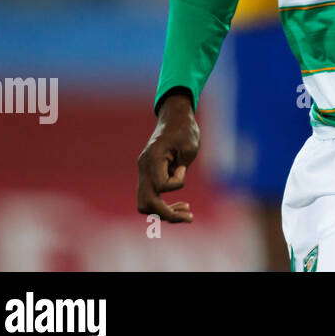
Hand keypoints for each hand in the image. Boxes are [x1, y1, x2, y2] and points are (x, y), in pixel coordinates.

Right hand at [136, 90, 199, 223]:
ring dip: (164, 212)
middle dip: (167, 214)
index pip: (161, 185)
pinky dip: (163, 204)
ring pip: (145, 204)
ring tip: (186, 213)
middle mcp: (144, 168)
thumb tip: (174, 183)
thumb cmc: (185, 130)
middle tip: (189, 216)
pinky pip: (151, 197)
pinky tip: (181, 206)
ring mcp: (144, 173)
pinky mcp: (149, 176)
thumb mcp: (191, 145)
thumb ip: (183, 166)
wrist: (174, 119)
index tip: (183, 167)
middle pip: (145, 204)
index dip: (177, 182)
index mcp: (152, 159)